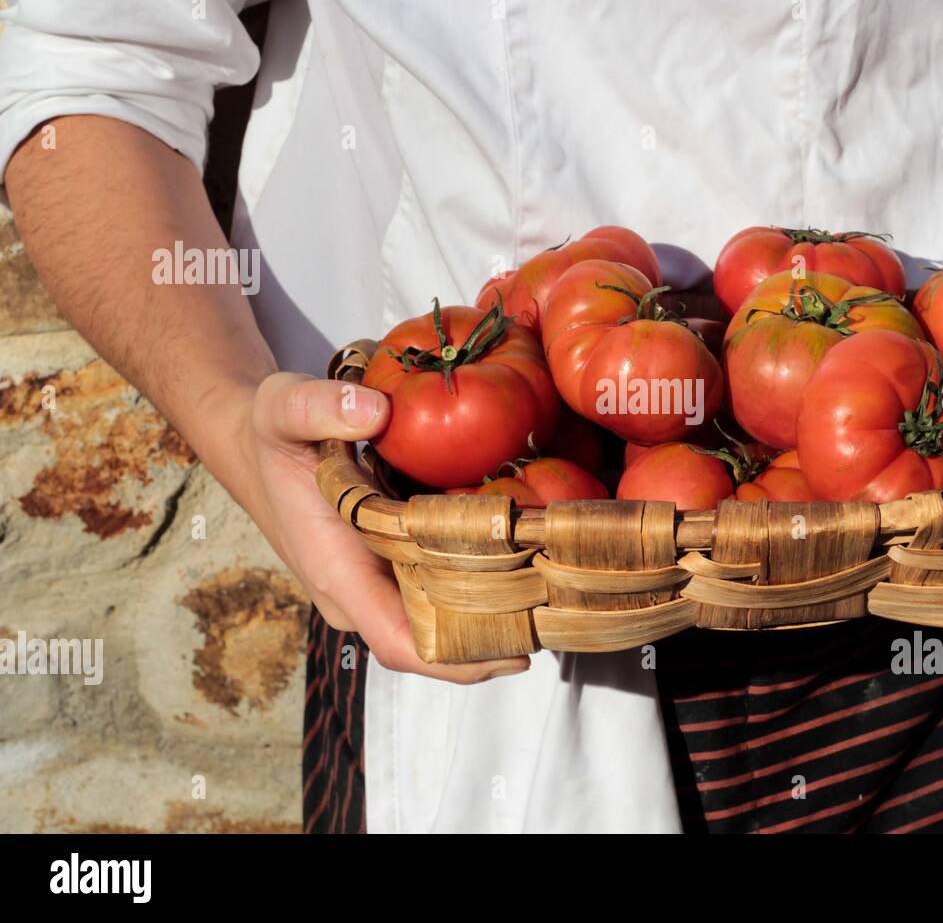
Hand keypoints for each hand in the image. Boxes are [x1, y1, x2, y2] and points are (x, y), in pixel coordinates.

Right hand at [229, 372, 530, 682]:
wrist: (259, 446)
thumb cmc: (272, 434)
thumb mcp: (283, 405)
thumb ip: (322, 405)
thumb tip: (375, 411)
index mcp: (338, 572)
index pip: (400, 642)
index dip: (459, 660)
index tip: (518, 652)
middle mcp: (360, 593)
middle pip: (434, 641)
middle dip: (495, 635)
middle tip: (560, 609)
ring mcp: (376, 585)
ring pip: (442, 620)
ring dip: (494, 612)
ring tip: (556, 588)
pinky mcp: (390, 568)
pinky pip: (439, 591)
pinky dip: (480, 584)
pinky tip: (525, 559)